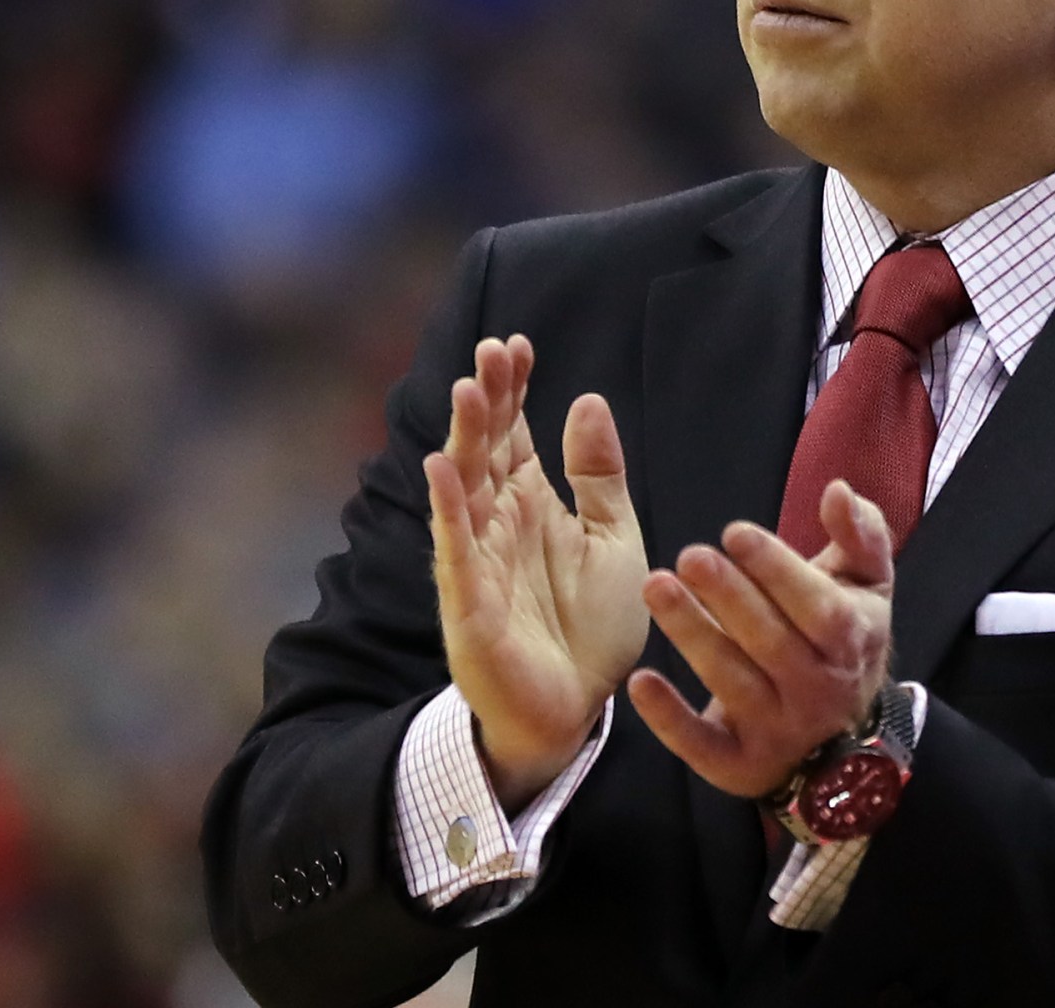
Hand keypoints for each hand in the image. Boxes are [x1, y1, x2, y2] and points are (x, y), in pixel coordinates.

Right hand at [425, 335, 648, 811]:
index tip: (518, 345)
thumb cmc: (589, 628)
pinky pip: (456, 548)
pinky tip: (440, 467)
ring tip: (469, 389)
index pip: (515, 432)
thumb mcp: (614, 540)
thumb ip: (600, 476)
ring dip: (464, 438)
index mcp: (531, 503)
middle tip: (490, 349)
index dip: (514, 389)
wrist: (575, 710)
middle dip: (487, 398)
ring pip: (466, 487)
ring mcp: (478, 558)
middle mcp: (498, 522)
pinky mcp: (469, 602)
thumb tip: (587, 398)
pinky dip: (448, 507)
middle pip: (485, 448)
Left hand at [627, 479, 895, 799]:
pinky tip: (639, 682)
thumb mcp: (864, 584)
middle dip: (730, 597)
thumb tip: (839, 491)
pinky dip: (670, 719)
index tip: (735, 531)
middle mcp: (820, 692)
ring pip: (734, 686)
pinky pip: (704, 747)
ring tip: (655, 587)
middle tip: (689, 555)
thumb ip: (859, 534)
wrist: (841, 736)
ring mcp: (780, 732)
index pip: (821, 609)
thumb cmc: (839, 636)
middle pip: (773, 644)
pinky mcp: (739, 765)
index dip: (779, 570)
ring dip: (693, 636)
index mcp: (851, 642)